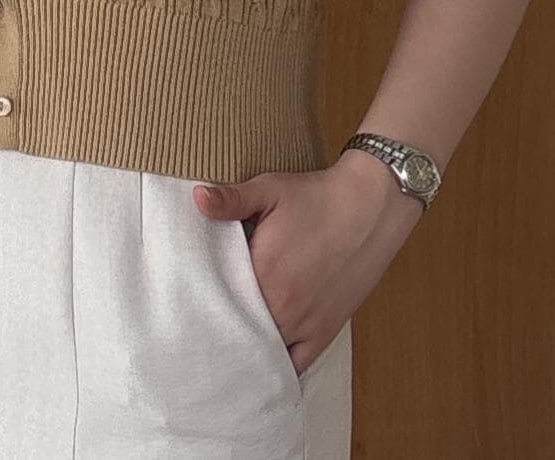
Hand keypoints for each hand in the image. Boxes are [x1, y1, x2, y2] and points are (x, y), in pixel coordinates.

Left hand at [192, 152, 424, 376]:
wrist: (370, 206)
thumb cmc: (318, 198)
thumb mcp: (270, 190)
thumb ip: (231, 199)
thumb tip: (198, 198)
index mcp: (264, 273)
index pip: (218, 300)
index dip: (201, 300)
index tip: (188, 298)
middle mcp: (284, 307)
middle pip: (238, 331)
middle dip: (219, 327)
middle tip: (198, 324)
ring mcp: (306, 324)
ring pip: (263, 352)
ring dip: (244, 348)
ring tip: (223, 345)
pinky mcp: (325, 331)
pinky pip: (296, 365)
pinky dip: (277, 367)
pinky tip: (261, 367)